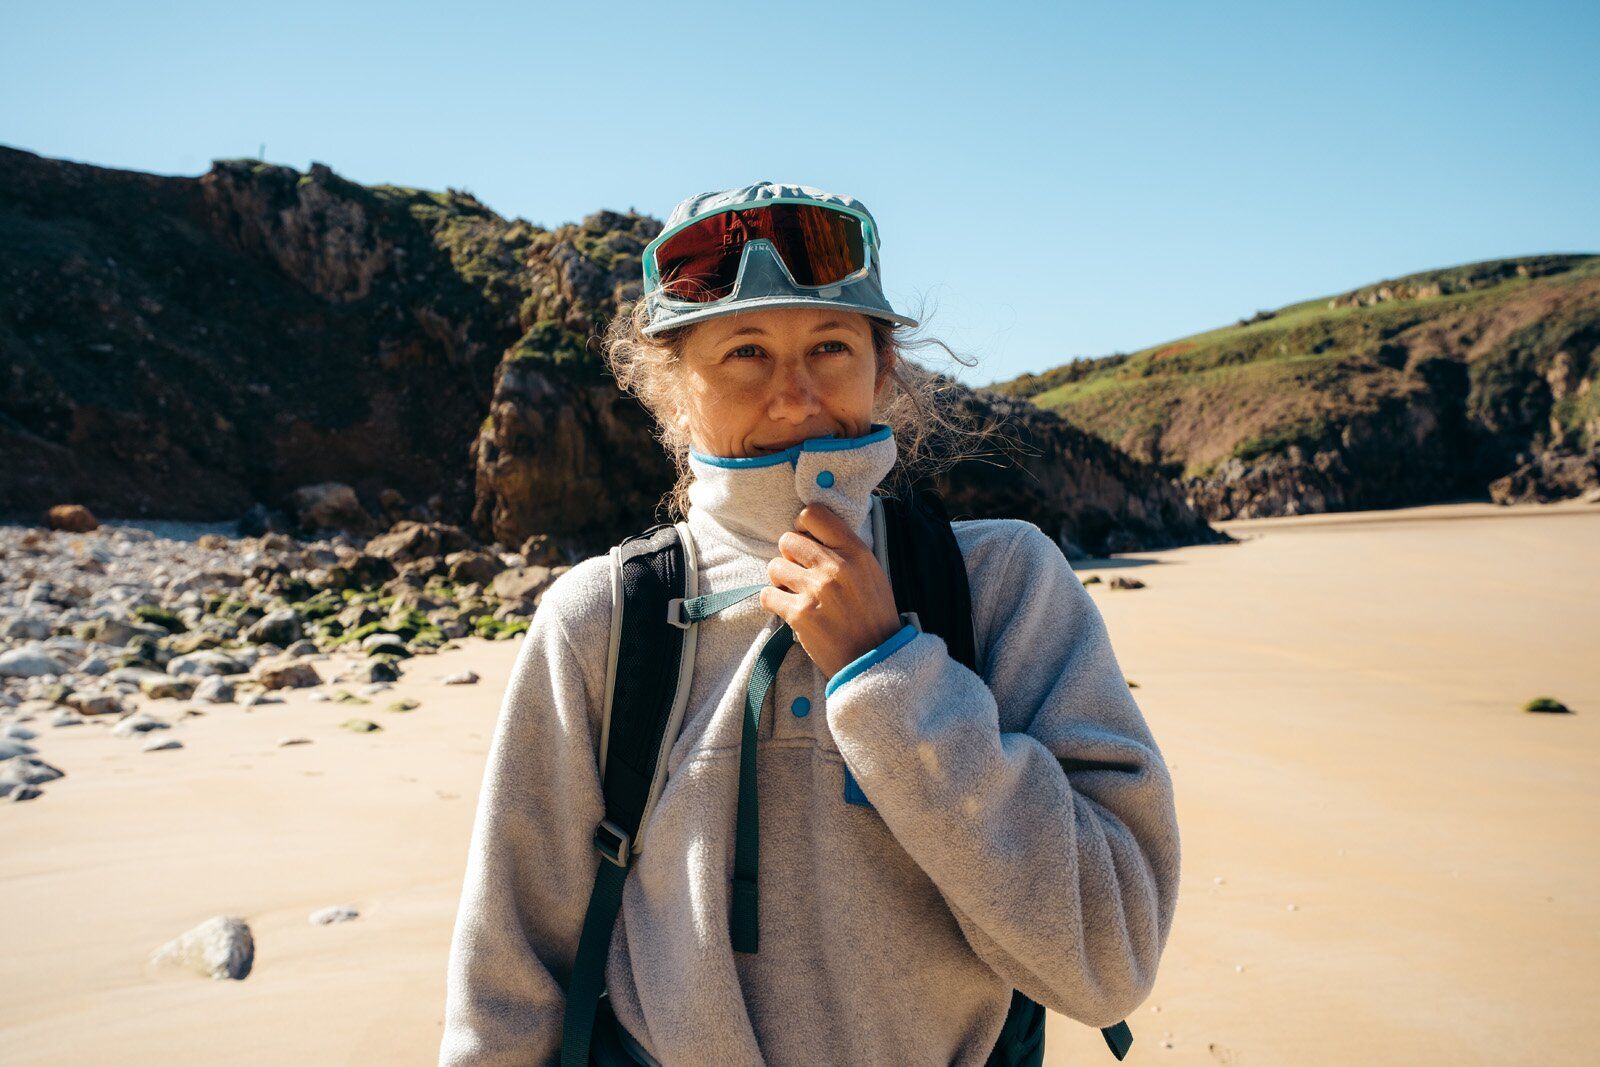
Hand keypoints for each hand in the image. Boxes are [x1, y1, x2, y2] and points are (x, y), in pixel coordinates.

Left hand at [759, 504, 904, 681]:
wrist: (875, 658)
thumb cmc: (873, 615)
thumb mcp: (872, 572)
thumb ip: (845, 549)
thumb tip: (812, 533)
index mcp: (856, 551)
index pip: (813, 514)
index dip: (803, 526)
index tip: (806, 540)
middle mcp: (835, 567)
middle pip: (787, 539)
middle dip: (790, 556)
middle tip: (801, 574)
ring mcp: (815, 590)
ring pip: (774, 566)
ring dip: (781, 580)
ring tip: (796, 593)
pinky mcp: (799, 614)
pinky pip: (767, 594)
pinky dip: (773, 601)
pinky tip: (788, 608)